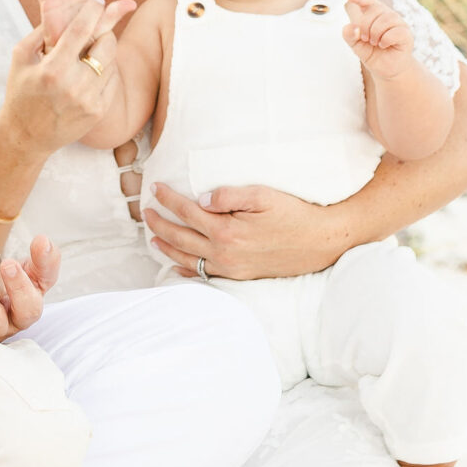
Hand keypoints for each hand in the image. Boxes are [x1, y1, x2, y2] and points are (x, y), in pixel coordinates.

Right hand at [1, 0, 135, 152]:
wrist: (26, 136)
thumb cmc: (20, 94)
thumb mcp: (20, 58)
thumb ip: (40, 32)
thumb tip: (62, 11)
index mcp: (53, 69)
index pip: (81, 30)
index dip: (92, 12)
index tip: (97, 2)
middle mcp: (74, 84)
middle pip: (106, 45)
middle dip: (104, 31)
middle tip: (98, 28)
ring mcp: (89, 100)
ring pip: (111, 62)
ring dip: (104, 52)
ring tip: (91, 51)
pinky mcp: (98, 112)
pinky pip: (111, 81)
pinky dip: (105, 71)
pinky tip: (92, 71)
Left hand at [144, 181, 347, 279]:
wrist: (321, 242)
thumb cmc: (294, 214)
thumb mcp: (263, 195)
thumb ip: (229, 195)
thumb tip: (201, 199)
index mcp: (227, 230)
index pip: (188, 212)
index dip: (169, 200)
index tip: (155, 189)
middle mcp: (225, 253)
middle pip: (182, 238)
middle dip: (160, 224)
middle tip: (145, 212)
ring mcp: (232, 268)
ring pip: (189, 259)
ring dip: (168, 247)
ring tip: (154, 237)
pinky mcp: (241, 276)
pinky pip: (206, 276)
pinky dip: (188, 271)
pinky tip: (179, 267)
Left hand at [342, 0, 414, 79]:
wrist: (387, 70)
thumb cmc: (373, 54)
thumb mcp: (356, 45)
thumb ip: (349, 35)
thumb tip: (352, 27)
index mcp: (375, 14)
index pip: (368, 0)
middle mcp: (388, 15)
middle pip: (375, 9)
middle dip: (365, 25)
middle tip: (365, 38)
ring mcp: (399, 24)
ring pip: (386, 19)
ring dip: (375, 33)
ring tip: (374, 43)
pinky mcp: (406, 34)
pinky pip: (395, 31)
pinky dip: (385, 40)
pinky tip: (384, 45)